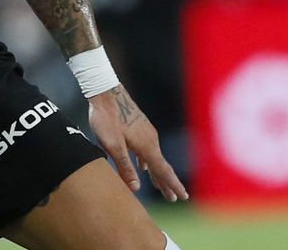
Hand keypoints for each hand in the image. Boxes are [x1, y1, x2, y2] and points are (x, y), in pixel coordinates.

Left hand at [88, 85, 187, 202]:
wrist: (104, 91)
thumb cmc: (107, 118)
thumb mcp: (113, 145)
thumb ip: (125, 167)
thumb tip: (136, 188)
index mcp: (147, 146)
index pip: (163, 171)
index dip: (172, 185)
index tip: (183, 197)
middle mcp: (151, 139)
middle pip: (160, 166)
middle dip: (167, 183)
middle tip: (174, 198)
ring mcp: (145, 132)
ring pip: (153, 157)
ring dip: (157, 173)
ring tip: (160, 186)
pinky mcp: (138, 126)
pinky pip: (147, 149)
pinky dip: (148, 161)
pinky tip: (144, 166)